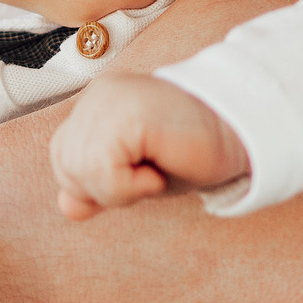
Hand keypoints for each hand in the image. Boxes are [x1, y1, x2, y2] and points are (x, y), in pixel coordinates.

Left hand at [50, 73, 248, 217]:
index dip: (94, 181)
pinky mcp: (129, 114)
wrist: (239, 138)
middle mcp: (99, 95)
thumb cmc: (192, 154)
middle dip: (107, 188)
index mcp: (98, 103)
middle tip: (150, 174)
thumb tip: (67, 207)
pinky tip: (158, 172)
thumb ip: (98, 186)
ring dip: (121, 189)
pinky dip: (130, 186)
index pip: (63, 154)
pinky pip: (103, 169)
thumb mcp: (137, 177)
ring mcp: (112, 100)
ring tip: (155, 171)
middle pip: (67, 164)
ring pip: (82, 169)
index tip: (139, 173)